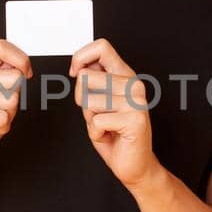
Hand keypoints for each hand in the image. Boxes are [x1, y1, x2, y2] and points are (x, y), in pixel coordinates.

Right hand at [0, 39, 32, 177]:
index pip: (1, 47)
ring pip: (11, 100)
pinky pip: (2, 118)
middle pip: (13, 76)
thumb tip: (22, 67)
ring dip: (9, 115)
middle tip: (0, 107)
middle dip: (16, 96)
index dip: (21, 59)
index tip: (26, 73)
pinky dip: (2, 127)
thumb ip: (7, 75)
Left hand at [69, 37, 162, 189]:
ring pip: (89, 100)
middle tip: (96, 113)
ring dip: (90, 119)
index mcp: (125, 75)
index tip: (75, 73)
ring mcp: (136, 101)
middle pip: (86, 76)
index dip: (81, 57)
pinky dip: (96, 133)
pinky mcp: (135, 120)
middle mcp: (133, 84)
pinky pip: (96, 121)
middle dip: (80, 97)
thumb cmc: (114, 134)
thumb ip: (91, 83)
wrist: (135, 165)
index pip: (102, 47)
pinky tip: (111, 136)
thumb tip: (79, 68)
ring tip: (106, 126)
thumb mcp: (98, 103)